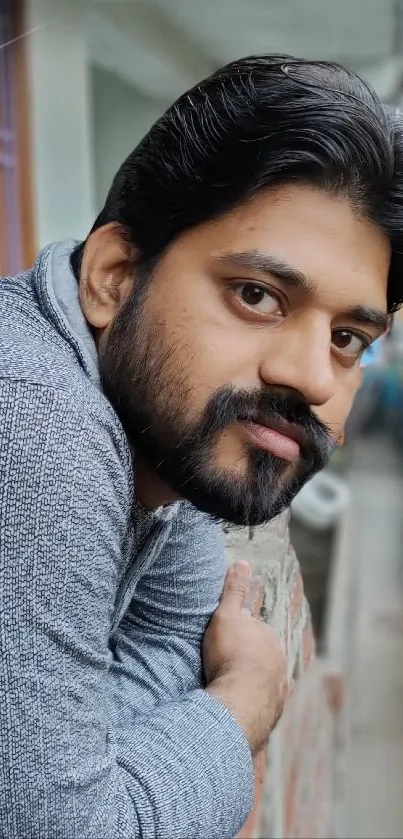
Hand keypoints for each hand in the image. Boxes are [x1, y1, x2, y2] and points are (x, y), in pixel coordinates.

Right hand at [204, 561, 286, 752]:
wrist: (239, 702)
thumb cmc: (231, 655)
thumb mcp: (227, 616)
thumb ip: (235, 590)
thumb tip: (243, 562)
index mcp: (269, 638)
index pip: (255, 631)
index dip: (239, 634)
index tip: (225, 641)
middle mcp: (280, 661)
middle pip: (262, 656)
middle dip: (248, 659)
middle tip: (225, 665)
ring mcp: (278, 688)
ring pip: (265, 681)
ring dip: (252, 682)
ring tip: (230, 687)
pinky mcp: (273, 712)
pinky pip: (263, 704)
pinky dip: (255, 703)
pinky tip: (241, 707)